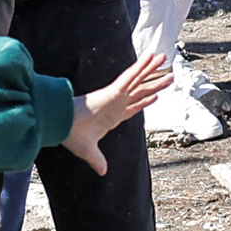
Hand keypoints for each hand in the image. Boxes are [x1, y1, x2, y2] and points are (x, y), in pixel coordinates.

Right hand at [64, 51, 176, 174]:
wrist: (61, 124)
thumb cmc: (71, 133)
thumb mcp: (89, 152)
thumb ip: (98, 160)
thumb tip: (102, 172)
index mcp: (112, 116)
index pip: (133, 107)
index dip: (145, 101)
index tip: (155, 96)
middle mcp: (117, 103)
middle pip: (141, 91)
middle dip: (155, 84)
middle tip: (169, 76)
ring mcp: (116, 96)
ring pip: (139, 81)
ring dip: (152, 70)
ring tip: (164, 58)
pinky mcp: (113, 91)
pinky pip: (130, 76)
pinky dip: (140, 67)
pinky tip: (150, 58)